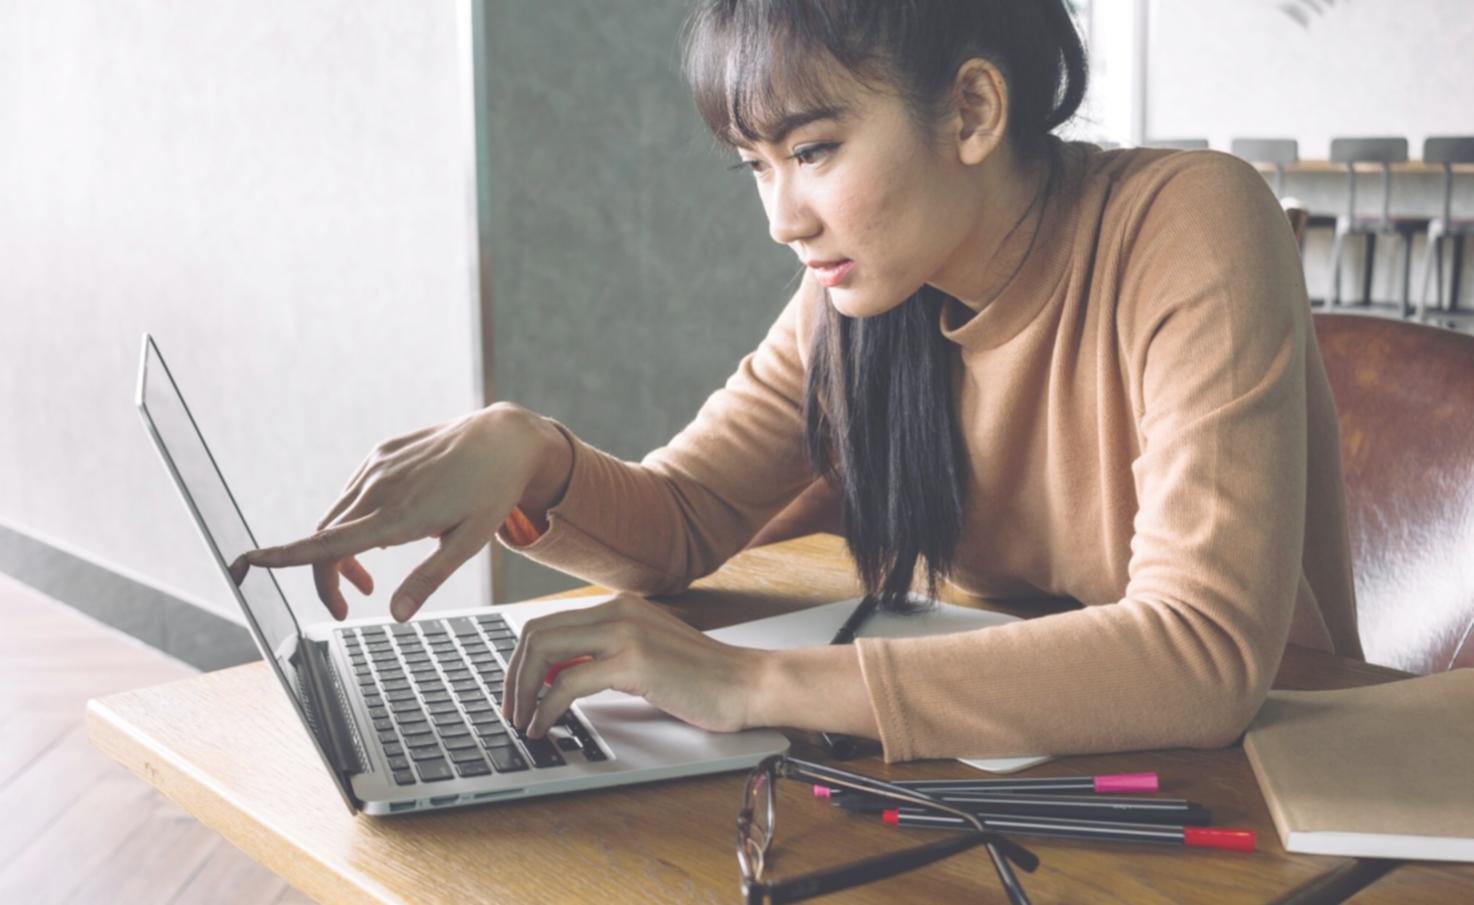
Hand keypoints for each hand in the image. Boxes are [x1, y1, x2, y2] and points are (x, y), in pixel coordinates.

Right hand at [245, 403, 570, 621]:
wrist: (502, 438)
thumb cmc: (491, 493)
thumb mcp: (469, 543)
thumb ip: (428, 579)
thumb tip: (394, 617)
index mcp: (398, 517)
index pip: (327, 543)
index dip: (283, 556)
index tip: (247, 562)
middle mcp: (379, 489)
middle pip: (324, 541)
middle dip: (326, 579)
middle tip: (346, 608)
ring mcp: (377, 468)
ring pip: (335, 517)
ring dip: (340, 553)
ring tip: (369, 580)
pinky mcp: (381, 454)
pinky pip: (352, 493)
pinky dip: (353, 521)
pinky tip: (381, 533)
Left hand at [502, 594, 766, 738]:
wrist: (748, 683)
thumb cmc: (704, 678)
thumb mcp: (646, 654)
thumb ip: (606, 656)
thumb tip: (559, 676)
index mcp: (619, 607)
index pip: (549, 623)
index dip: (522, 661)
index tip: (517, 692)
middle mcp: (618, 611)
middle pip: (537, 633)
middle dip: (513, 675)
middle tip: (510, 710)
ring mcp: (626, 633)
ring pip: (544, 651)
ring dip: (523, 691)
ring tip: (522, 721)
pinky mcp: (634, 662)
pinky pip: (568, 682)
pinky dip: (546, 707)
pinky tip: (545, 725)